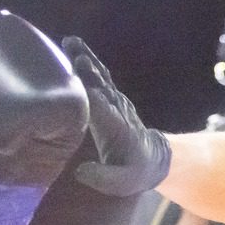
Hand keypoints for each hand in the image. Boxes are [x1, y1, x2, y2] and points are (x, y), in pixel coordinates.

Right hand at [62, 36, 171, 197]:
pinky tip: (73, 46)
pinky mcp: (110, 96)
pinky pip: (98, 75)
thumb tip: (81, 172)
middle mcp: (117, 110)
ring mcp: (115, 101)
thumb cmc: (133, 173)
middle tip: (74, 56)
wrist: (153, 159)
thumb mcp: (122, 183)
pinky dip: (87, 60)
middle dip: (88, 73)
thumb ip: (104, 178)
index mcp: (117, 129)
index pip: (102, 110)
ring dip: (86, 59)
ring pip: (100, 76)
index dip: (91, 96)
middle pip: (101, 88)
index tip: (80, 87)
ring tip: (70, 42)